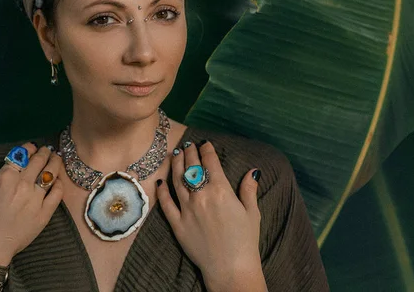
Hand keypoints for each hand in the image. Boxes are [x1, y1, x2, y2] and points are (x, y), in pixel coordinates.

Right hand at [0, 143, 62, 265]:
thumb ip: (5, 178)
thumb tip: (18, 168)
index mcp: (5, 176)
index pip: (23, 154)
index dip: (30, 148)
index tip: (34, 147)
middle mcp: (22, 183)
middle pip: (39, 160)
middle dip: (45, 152)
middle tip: (48, 151)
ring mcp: (35, 197)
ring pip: (51, 172)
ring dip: (55, 163)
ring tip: (56, 159)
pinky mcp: (45, 213)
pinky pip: (57, 192)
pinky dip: (59, 184)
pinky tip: (58, 182)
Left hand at [156, 141, 264, 291]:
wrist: (231, 268)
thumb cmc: (245, 241)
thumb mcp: (252, 213)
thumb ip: (248, 190)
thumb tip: (252, 171)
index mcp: (221, 191)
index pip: (210, 163)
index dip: (207, 150)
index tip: (205, 144)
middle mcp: (201, 196)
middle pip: (191, 168)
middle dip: (190, 153)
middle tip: (188, 145)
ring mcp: (186, 210)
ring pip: (176, 180)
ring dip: (175, 165)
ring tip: (175, 155)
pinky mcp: (177, 224)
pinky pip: (166, 204)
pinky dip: (162, 191)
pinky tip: (160, 182)